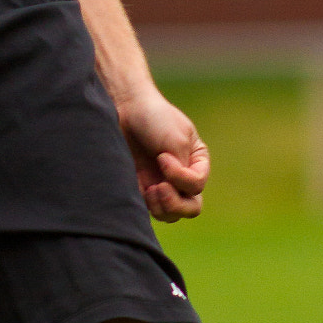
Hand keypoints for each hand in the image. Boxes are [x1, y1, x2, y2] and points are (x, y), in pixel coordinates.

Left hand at [116, 86, 209, 222]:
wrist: (126, 108)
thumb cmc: (154, 118)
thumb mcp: (175, 139)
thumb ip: (181, 169)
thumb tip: (174, 193)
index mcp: (197, 162)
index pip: (196, 185)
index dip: (180, 177)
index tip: (161, 156)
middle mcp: (182, 176)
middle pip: (190, 208)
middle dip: (175, 204)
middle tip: (159, 189)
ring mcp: (163, 184)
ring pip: (171, 214)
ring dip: (161, 207)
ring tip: (149, 190)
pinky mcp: (143, 188)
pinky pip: (149, 209)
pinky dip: (145, 204)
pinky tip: (138, 187)